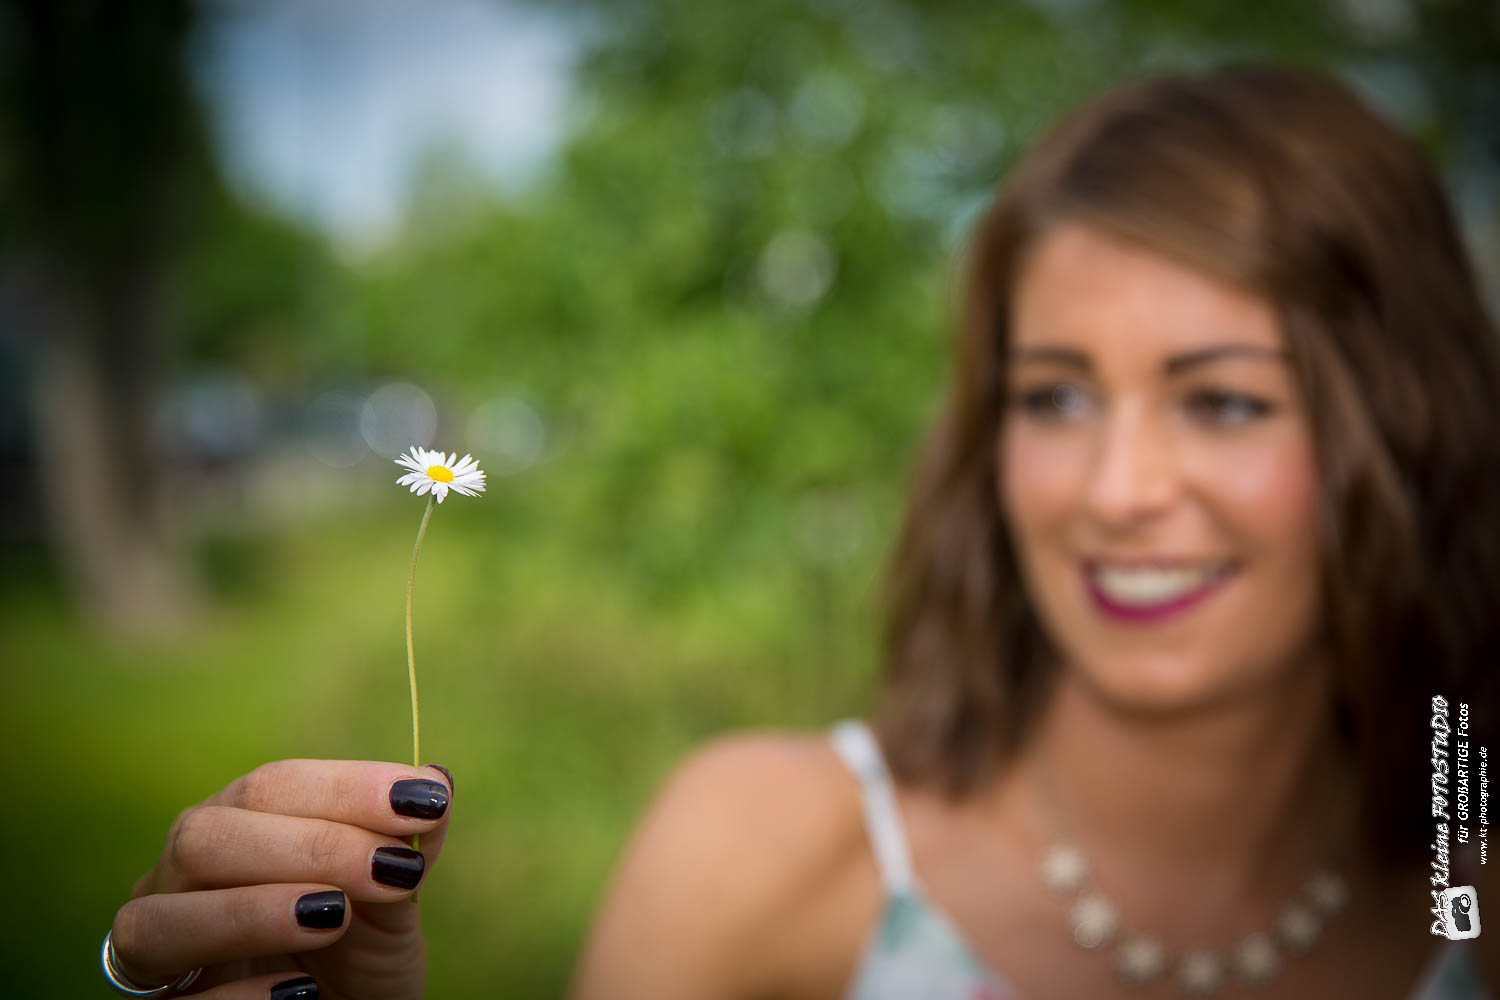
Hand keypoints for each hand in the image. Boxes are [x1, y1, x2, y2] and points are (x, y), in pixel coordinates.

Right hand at [108, 760, 452, 998]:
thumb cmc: (357, 953)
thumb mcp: (394, 898)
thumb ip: (407, 842)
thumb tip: (436, 780)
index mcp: (233, 828)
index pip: (270, 786)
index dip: (346, 788)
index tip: (422, 803)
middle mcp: (178, 882)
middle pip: (202, 838)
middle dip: (307, 846)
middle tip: (389, 869)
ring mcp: (159, 953)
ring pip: (156, 920)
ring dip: (251, 913)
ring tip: (334, 917)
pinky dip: (240, 995)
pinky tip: (301, 992)